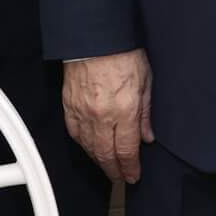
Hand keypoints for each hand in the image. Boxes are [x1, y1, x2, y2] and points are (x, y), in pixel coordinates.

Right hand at [64, 49, 152, 183]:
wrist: (94, 37)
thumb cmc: (123, 53)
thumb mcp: (146, 81)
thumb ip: (145, 113)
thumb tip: (147, 137)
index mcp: (124, 110)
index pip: (127, 150)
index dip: (130, 167)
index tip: (133, 176)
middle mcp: (102, 116)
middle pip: (106, 154)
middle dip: (114, 170)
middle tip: (120, 178)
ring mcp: (83, 112)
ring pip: (89, 147)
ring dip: (99, 160)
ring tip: (107, 166)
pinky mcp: (69, 106)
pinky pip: (75, 134)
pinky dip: (83, 145)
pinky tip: (89, 148)